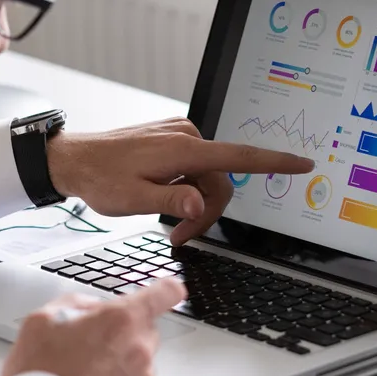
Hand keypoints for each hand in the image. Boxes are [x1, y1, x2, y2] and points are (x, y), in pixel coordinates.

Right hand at [1, 278, 185, 375]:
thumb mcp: (42, 321)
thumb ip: (76, 304)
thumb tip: (93, 307)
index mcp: (119, 321)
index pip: (164, 293)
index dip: (165, 291)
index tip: (167, 292)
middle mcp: (139, 350)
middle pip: (147, 333)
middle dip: (125, 338)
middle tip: (93, 352)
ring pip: (142, 366)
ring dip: (123, 370)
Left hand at [47, 118, 314, 244]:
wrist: (74, 159)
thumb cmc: (99, 177)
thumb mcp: (132, 199)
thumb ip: (170, 201)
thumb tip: (199, 202)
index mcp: (182, 149)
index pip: (239, 156)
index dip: (275, 161)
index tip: (302, 163)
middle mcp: (186, 137)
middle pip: (220, 181)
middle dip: (206, 213)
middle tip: (178, 238)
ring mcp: (179, 137)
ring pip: (208, 178)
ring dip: (194, 204)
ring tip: (167, 225)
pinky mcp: (172, 141)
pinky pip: (194, 168)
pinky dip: (185, 189)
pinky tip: (161, 197)